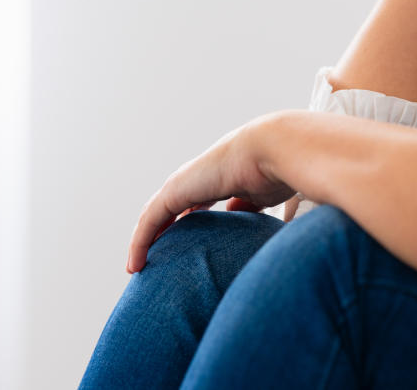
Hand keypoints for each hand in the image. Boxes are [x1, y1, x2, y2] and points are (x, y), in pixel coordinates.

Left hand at [126, 112, 296, 272]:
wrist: (272, 150)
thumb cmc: (280, 171)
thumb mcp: (266, 197)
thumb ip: (255, 209)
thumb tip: (251, 221)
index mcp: (223, 179)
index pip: (200, 202)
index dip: (193, 222)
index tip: (191, 245)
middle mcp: (202, 178)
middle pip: (175, 208)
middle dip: (166, 231)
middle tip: (159, 259)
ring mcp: (187, 183)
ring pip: (157, 215)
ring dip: (147, 239)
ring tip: (138, 266)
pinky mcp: (174, 191)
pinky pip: (150, 221)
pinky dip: (140, 242)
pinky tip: (136, 265)